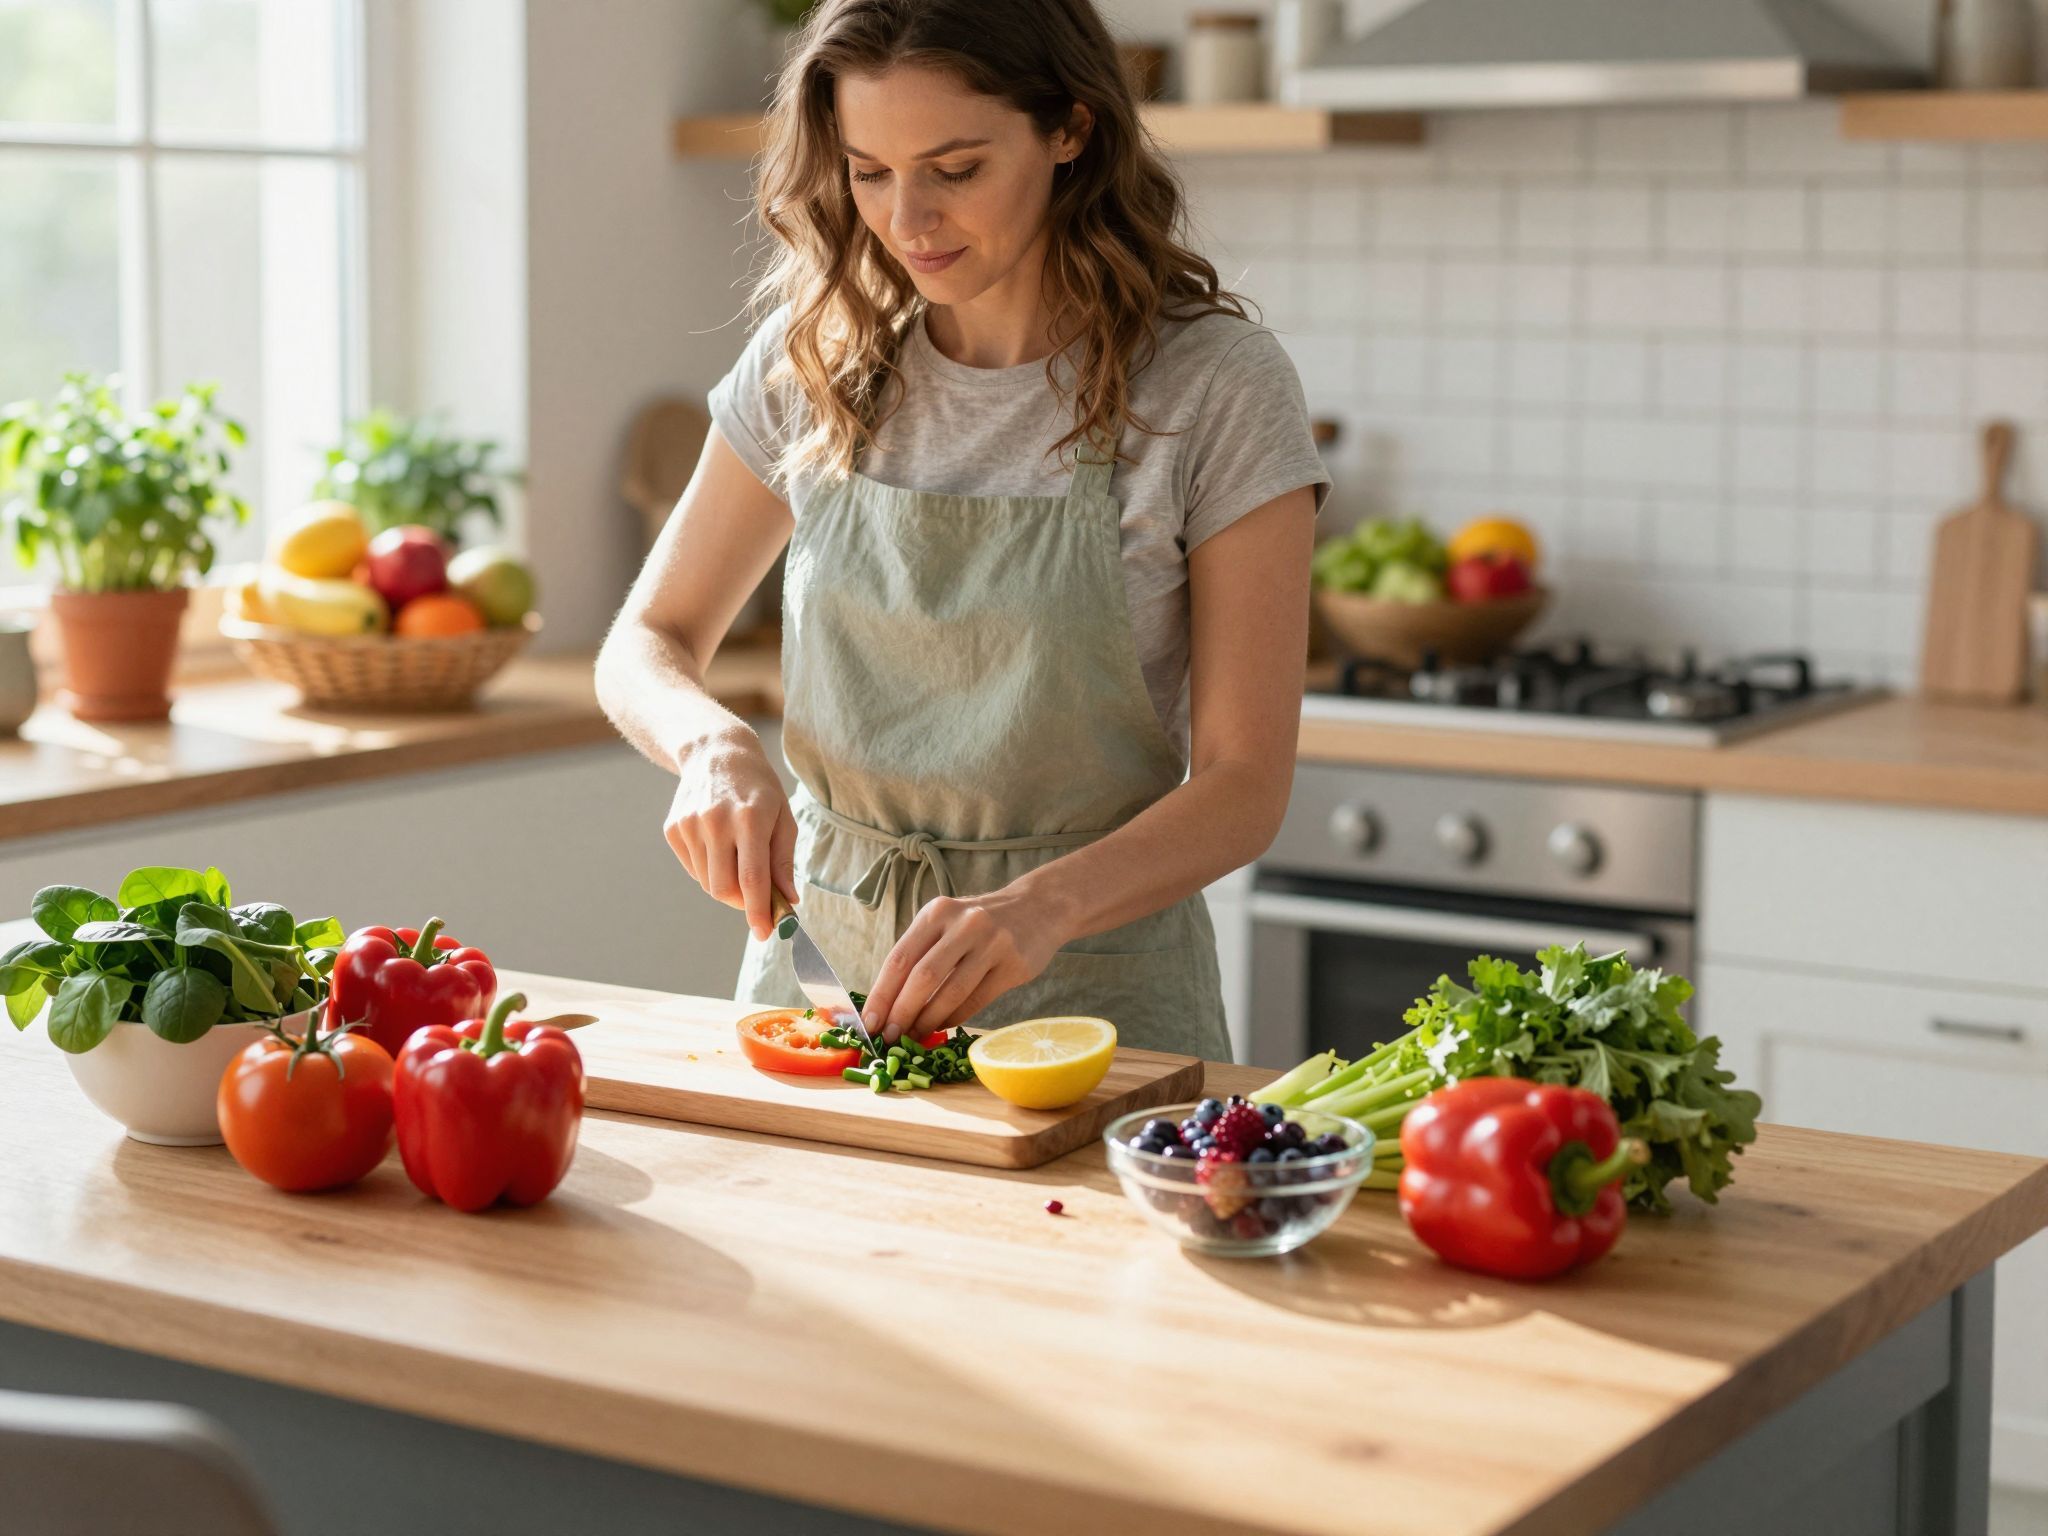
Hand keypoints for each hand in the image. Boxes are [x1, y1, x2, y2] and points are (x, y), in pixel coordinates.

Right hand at [664, 726, 796, 941]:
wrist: (715, 752)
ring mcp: (690, 824)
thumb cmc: (759, 788)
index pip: (752, 877)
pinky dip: (710, 871)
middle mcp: (715, 821)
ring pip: (708, 882)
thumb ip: (783, 861)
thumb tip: (788, 900)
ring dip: (727, 887)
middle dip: (743, 904)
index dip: (759, 910)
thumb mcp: (783, 817)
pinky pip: (694, 869)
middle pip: (724, 888)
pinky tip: (719, 847)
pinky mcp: (673, 828)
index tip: (764, 933)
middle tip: (758, 900)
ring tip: (739, 860)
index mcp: (750, 817)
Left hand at [864, 885, 1067, 1042]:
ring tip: (915, 1035)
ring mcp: (991, 943)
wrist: (1037, 908)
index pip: (900, 958)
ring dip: (928, 1020)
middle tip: (890, 1036)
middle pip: (922, 977)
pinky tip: (943, 1025)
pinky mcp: (1013, 964)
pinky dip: (955, 1017)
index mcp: (937, 913)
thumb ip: (920, 955)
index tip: (869, 1023)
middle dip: (901, 1012)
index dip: (882, 994)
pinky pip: (976, 999)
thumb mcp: (947, 924)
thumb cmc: (979, 924)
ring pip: (951, 992)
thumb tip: (888, 1004)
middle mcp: (963, 924)